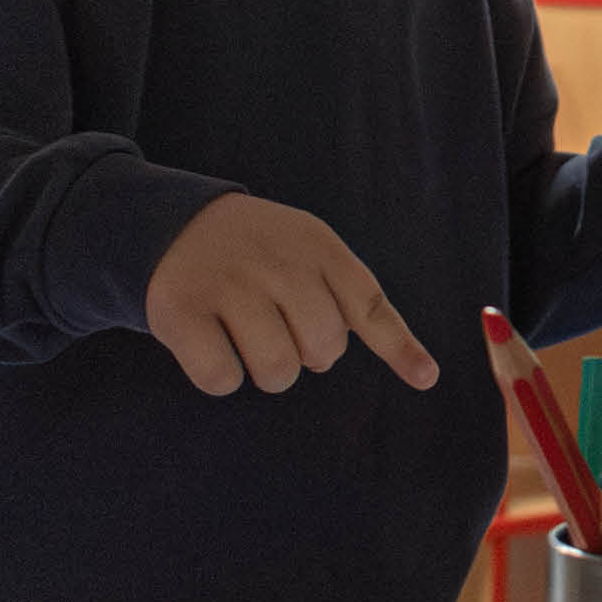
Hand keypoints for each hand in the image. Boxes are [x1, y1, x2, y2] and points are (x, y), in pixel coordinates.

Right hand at [143, 194, 440, 397]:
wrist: (175, 223)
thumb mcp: (312, 252)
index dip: (399, 346)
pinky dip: (220, 375)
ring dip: (267, 371)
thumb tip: (422, 373)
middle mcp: (277, 263)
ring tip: (249, 337)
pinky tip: (212, 344)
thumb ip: (357, 301)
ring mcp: (228, 284)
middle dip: (307, 354)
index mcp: (317, 247)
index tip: (426, 377)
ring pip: (276, 370)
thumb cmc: (259, 253)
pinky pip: (221, 378)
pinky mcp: (180, 310)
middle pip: (322, 349)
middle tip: (281, 328)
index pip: (367, 303)